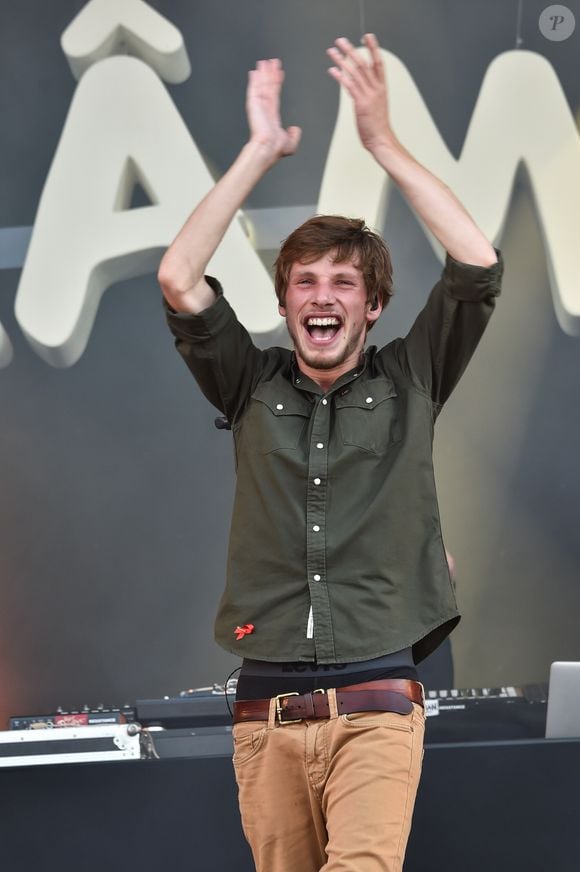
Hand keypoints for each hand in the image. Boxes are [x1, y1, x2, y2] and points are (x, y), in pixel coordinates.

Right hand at [246, 58, 301, 161]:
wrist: (268, 149)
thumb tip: (295, 128)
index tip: (279, 73)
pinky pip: (254, 90)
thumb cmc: (276, 150)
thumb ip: (294, 136)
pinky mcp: (253, 105)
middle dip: (270, 74)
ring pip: (262, 86)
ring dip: (263, 74)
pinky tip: (255, 72)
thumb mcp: (290, 145)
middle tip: (272, 62)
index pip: (275, 96)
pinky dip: (254, 81)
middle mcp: (264, 110)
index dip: (277, 84)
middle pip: (268, 87)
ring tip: (264, 62)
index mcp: (271, 117)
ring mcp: (258, 107)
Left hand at [327, 34, 393, 153]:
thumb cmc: (378, 126)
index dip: (373, 48)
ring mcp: (369, 95)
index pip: (378, 63)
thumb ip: (369, 94)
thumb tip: (358, 88)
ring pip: (355, 72)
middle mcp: (376, 89)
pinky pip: (350, 86)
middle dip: (351, 50)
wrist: (381, 139)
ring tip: (332, 51)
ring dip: (342, 60)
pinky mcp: (361, 103)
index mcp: (382, 88)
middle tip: (341, 41)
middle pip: (363, 63)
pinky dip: (340, 77)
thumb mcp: (377, 105)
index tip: (368, 36)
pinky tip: (332, 70)